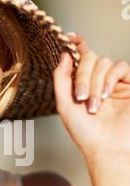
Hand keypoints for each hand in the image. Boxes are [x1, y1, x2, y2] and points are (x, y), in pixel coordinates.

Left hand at [52, 33, 129, 159]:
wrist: (106, 148)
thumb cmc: (85, 132)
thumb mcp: (65, 105)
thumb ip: (61, 78)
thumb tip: (65, 54)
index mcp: (82, 84)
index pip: (81, 58)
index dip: (77, 44)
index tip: (71, 37)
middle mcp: (98, 81)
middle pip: (90, 58)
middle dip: (83, 76)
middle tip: (82, 97)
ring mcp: (114, 83)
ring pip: (104, 62)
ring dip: (95, 82)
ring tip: (95, 105)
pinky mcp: (129, 86)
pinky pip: (120, 67)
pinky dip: (110, 78)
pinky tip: (107, 95)